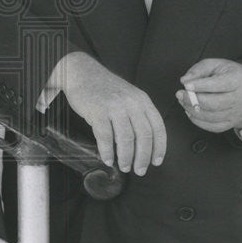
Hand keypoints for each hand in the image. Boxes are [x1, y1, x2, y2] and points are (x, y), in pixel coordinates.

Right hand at [47, 51, 166, 175]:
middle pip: (144, 136)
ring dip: (126, 158)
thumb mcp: (128, 96)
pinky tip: (107, 158)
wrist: (82, 72)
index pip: (157, 127)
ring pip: (126, 139)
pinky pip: (105, 138)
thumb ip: (137, 114)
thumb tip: (143, 144)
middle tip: (140, 170)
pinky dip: (107, 152)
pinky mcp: (97, 112)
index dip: (159, 147)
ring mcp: (114, 107)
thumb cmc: (105, 88)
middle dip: (143, 157)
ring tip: (123, 167)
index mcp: (142, 100)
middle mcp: (131, 103)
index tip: (157, 161)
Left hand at [177, 58, 241, 131]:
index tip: (186, 85)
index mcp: (237, 80)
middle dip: (192, 100)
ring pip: (211, 116)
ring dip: (192, 110)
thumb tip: (185, 80)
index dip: (200, 86)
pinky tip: (190, 111)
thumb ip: (198, 70)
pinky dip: (198, 121)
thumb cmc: (228, 74)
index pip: (218, 85)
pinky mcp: (231, 123)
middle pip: (213, 104)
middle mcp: (239, 99)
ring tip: (182, 101)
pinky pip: (213, 126)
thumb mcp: (215, 64)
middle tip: (179, 94)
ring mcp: (236, 113)